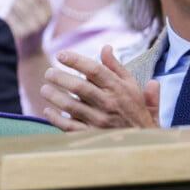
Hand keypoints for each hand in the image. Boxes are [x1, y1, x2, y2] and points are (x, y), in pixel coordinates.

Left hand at [6, 0, 52, 57]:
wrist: (27, 52)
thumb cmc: (28, 24)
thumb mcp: (35, 7)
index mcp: (49, 11)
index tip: (22, 4)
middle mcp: (44, 18)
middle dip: (17, 2)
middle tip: (16, 12)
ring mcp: (35, 26)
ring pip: (17, 5)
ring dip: (12, 11)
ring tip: (14, 19)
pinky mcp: (23, 33)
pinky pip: (12, 17)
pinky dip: (9, 19)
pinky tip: (11, 25)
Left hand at [41, 44, 159, 130]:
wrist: (144, 142)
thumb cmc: (135, 110)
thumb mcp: (132, 87)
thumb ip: (117, 67)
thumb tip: (105, 47)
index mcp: (118, 89)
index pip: (94, 70)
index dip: (76, 60)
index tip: (60, 54)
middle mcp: (109, 104)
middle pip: (79, 87)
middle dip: (60, 77)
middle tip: (49, 72)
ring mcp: (99, 122)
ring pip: (70, 106)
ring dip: (54, 96)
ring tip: (44, 89)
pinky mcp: (91, 136)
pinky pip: (69, 126)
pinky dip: (55, 118)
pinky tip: (48, 111)